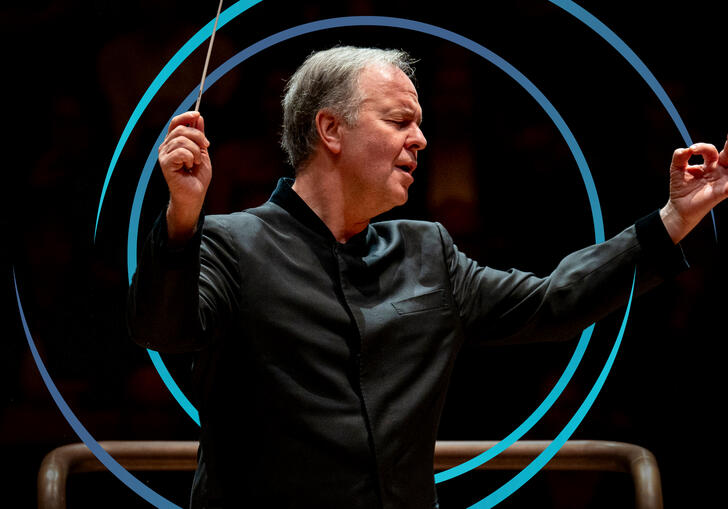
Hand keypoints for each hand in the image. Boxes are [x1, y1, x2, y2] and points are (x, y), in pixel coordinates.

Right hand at [158, 111, 211, 243]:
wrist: (195, 195)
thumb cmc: (197, 177)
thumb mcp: (202, 152)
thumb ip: (199, 136)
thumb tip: (198, 117)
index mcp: (174, 142)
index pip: (176, 122)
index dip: (186, 116)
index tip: (198, 114)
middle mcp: (166, 147)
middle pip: (181, 129)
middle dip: (198, 137)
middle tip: (206, 147)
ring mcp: (164, 155)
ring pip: (182, 140)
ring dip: (195, 151)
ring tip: (195, 163)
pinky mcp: (165, 163)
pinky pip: (181, 152)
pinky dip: (190, 158)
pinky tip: (190, 167)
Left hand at [660, 137, 727, 242]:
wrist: (678, 207)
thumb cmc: (681, 187)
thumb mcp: (676, 169)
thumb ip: (679, 156)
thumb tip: (686, 149)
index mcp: (710, 163)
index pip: (710, 150)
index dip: (702, 147)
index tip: (691, 150)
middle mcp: (719, 170)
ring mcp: (721, 181)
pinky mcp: (721, 192)